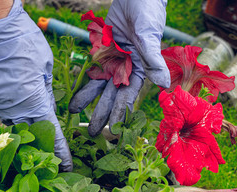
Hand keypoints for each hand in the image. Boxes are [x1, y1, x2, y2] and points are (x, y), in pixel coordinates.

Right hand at [0, 0, 71, 170]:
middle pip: (30, 132)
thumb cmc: (24, 43)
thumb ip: (46, 94)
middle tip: (51, 151)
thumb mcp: (45, 68)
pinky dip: (11, 110)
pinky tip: (17, 102)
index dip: (60, 151)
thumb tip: (48, 109)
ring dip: (25, 124)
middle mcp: (12, 107)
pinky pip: (1, 110)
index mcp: (33, 101)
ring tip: (35, 123)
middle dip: (42, 142)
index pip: (51, 133)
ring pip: (14, 121)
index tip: (67, 166)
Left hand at [69, 0, 170, 136]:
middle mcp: (125, 69)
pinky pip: (91, 67)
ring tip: (74, 113)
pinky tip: (73, 90)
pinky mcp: (102, 50)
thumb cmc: (148, 13)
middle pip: (110, 96)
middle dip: (101, 113)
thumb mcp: (149, 36)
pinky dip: (83, 78)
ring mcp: (112, 60)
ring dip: (87, 99)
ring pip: (98, 84)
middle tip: (91, 132)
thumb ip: (154, 61)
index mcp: (139, 70)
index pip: (127, 96)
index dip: (119, 113)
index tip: (112, 130)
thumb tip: (163, 85)